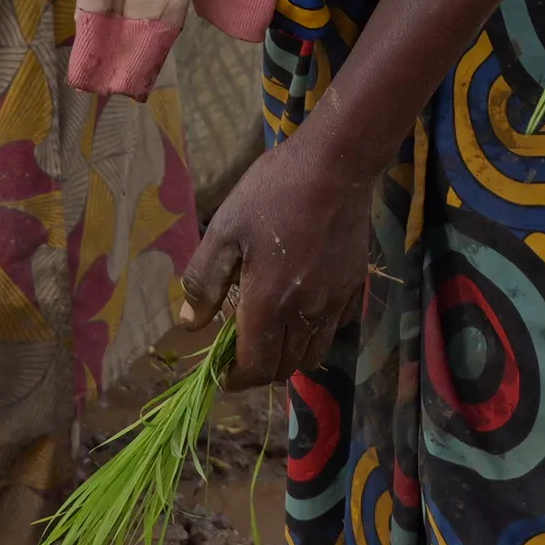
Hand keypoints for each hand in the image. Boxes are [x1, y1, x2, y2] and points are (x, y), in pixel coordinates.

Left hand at [184, 131, 377, 385]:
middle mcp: (304, 314)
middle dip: (259, 369)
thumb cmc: (272, 193)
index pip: (255, 368)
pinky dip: (316, 333)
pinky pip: (335, 329)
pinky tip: (302, 308)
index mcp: (268, 304)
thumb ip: (205, 282)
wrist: (335, 165)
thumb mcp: (224, 229)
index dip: (236, 378)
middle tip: (242, 350)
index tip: (223, 372)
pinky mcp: (353, 287)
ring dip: (289, 356)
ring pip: (313, 355)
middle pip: (284, 368)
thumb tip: (190, 324)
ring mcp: (334, 303)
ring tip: (271, 333)